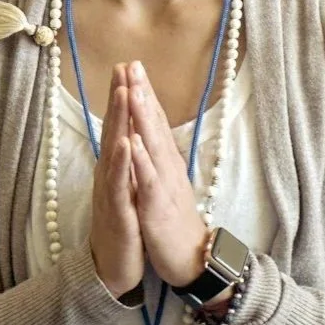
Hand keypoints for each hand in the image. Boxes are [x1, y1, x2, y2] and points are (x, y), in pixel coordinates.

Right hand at [88, 65, 145, 297]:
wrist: (111, 270)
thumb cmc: (120, 228)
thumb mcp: (124, 190)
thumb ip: (124, 163)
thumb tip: (127, 135)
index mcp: (114, 169)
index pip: (118, 126)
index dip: (121, 96)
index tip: (127, 66)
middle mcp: (108, 174)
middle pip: (113, 129)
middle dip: (118, 97)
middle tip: (122, 66)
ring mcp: (111, 192)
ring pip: (114, 150)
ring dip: (119, 121)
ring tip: (124, 92)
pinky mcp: (118, 211)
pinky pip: (120, 183)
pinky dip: (123, 162)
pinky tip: (126, 143)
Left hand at [125, 61, 211, 287]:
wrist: (192, 260)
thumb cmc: (175, 222)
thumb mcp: (164, 185)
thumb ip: (158, 159)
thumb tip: (148, 134)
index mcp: (165, 163)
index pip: (153, 122)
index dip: (143, 93)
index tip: (132, 65)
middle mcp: (168, 168)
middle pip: (154, 125)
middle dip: (142, 94)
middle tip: (133, 64)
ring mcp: (165, 186)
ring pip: (153, 146)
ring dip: (142, 117)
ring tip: (132, 90)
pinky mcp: (159, 207)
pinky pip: (150, 181)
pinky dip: (142, 160)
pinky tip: (134, 141)